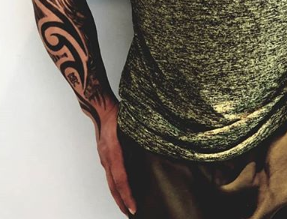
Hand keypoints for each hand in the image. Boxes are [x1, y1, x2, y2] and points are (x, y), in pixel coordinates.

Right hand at [96, 101, 136, 216]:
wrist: (101, 109)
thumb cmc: (119, 113)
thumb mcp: (131, 123)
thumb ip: (139, 137)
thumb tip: (154, 145)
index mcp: (114, 150)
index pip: (121, 178)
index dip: (127, 194)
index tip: (134, 207)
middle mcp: (107, 157)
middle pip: (113, 185)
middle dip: (122, 201)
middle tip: (131, 214)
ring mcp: (103, 157)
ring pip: (110, 182)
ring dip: (118, 196)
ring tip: (126, 207)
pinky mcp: (104, 156)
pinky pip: (109, 175)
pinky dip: (115, 185)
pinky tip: (121, 189)